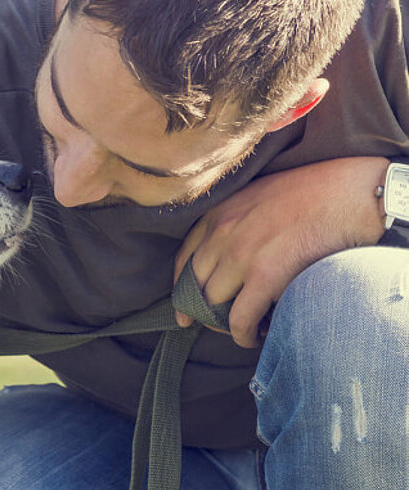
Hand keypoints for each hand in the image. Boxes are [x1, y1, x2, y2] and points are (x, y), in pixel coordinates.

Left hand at [174, 157, 388, 347]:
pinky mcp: (265, 276)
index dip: (181, 289)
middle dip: (202, 311)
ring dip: (224, 324)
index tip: (183, 309)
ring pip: (213, 304)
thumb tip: (228, 261)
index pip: (184, 259)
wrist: (350, 192)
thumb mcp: (258, 198)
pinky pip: (240, 319)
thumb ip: (236, 223)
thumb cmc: (313, 193)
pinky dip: (243, 335)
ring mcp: (241, 254)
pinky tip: (255, 338)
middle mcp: (222, 233)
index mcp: (218, 212)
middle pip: (195, 285)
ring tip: (243, 330)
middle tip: (217, 325)